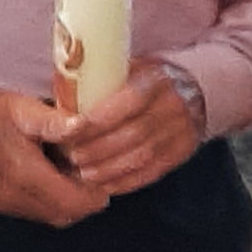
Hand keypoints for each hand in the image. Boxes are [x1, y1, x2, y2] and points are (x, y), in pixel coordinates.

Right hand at [0, 89, 103, 226]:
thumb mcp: (27, 109)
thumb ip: (54, 121)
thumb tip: (82, 125)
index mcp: (23, 172)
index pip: (70, 200)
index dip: (93, 195)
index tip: (105, 180)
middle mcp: (14, 194)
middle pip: (65, 213)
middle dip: (86, 200)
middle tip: (97, 179)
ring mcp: (7, 203)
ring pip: (55, 217)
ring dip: (73, 203)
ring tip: (79, 179)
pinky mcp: (4, 205)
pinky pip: (41, 213)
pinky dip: (57, 203)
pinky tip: (61, 183)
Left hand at [41, 67, 199, 199]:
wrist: (192, 90)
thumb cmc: (145, 80)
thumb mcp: (128, 67)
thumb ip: (99, 80)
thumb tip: (59, 93)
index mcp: (156, 80)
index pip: (128, 102)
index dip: (98, 120)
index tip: (71, 131)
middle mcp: (172, 106)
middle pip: (133, 134)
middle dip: (98, 149)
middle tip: (71, 156)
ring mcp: (180, 132)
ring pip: (141, 157)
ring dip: (108, 169)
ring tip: (83, 173)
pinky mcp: (181, 153)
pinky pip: (151, 172)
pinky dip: (125, 182)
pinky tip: (104, 184)